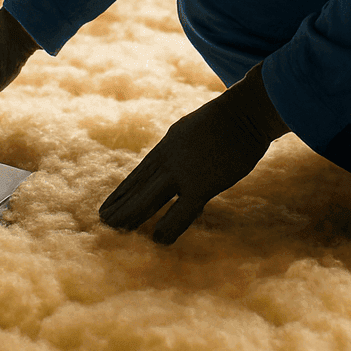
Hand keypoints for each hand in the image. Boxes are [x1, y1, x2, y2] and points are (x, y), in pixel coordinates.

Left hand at [100, 63, 288, 243]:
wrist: (247, 110)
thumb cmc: (233, 118)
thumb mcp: (199, 129)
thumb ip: (188, 148)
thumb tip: (185, 164)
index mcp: (169, 145)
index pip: (140, 173)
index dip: (123, 191)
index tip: (108, 204)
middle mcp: (170, 158)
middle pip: (138, 186)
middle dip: (121, 205)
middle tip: (103, 220)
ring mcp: (183, 171)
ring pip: (149, 198)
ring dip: (130, 215)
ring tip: (114, 228)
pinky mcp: (202, 184)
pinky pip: (180, 212)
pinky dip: (168, 226)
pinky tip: (157, 239)